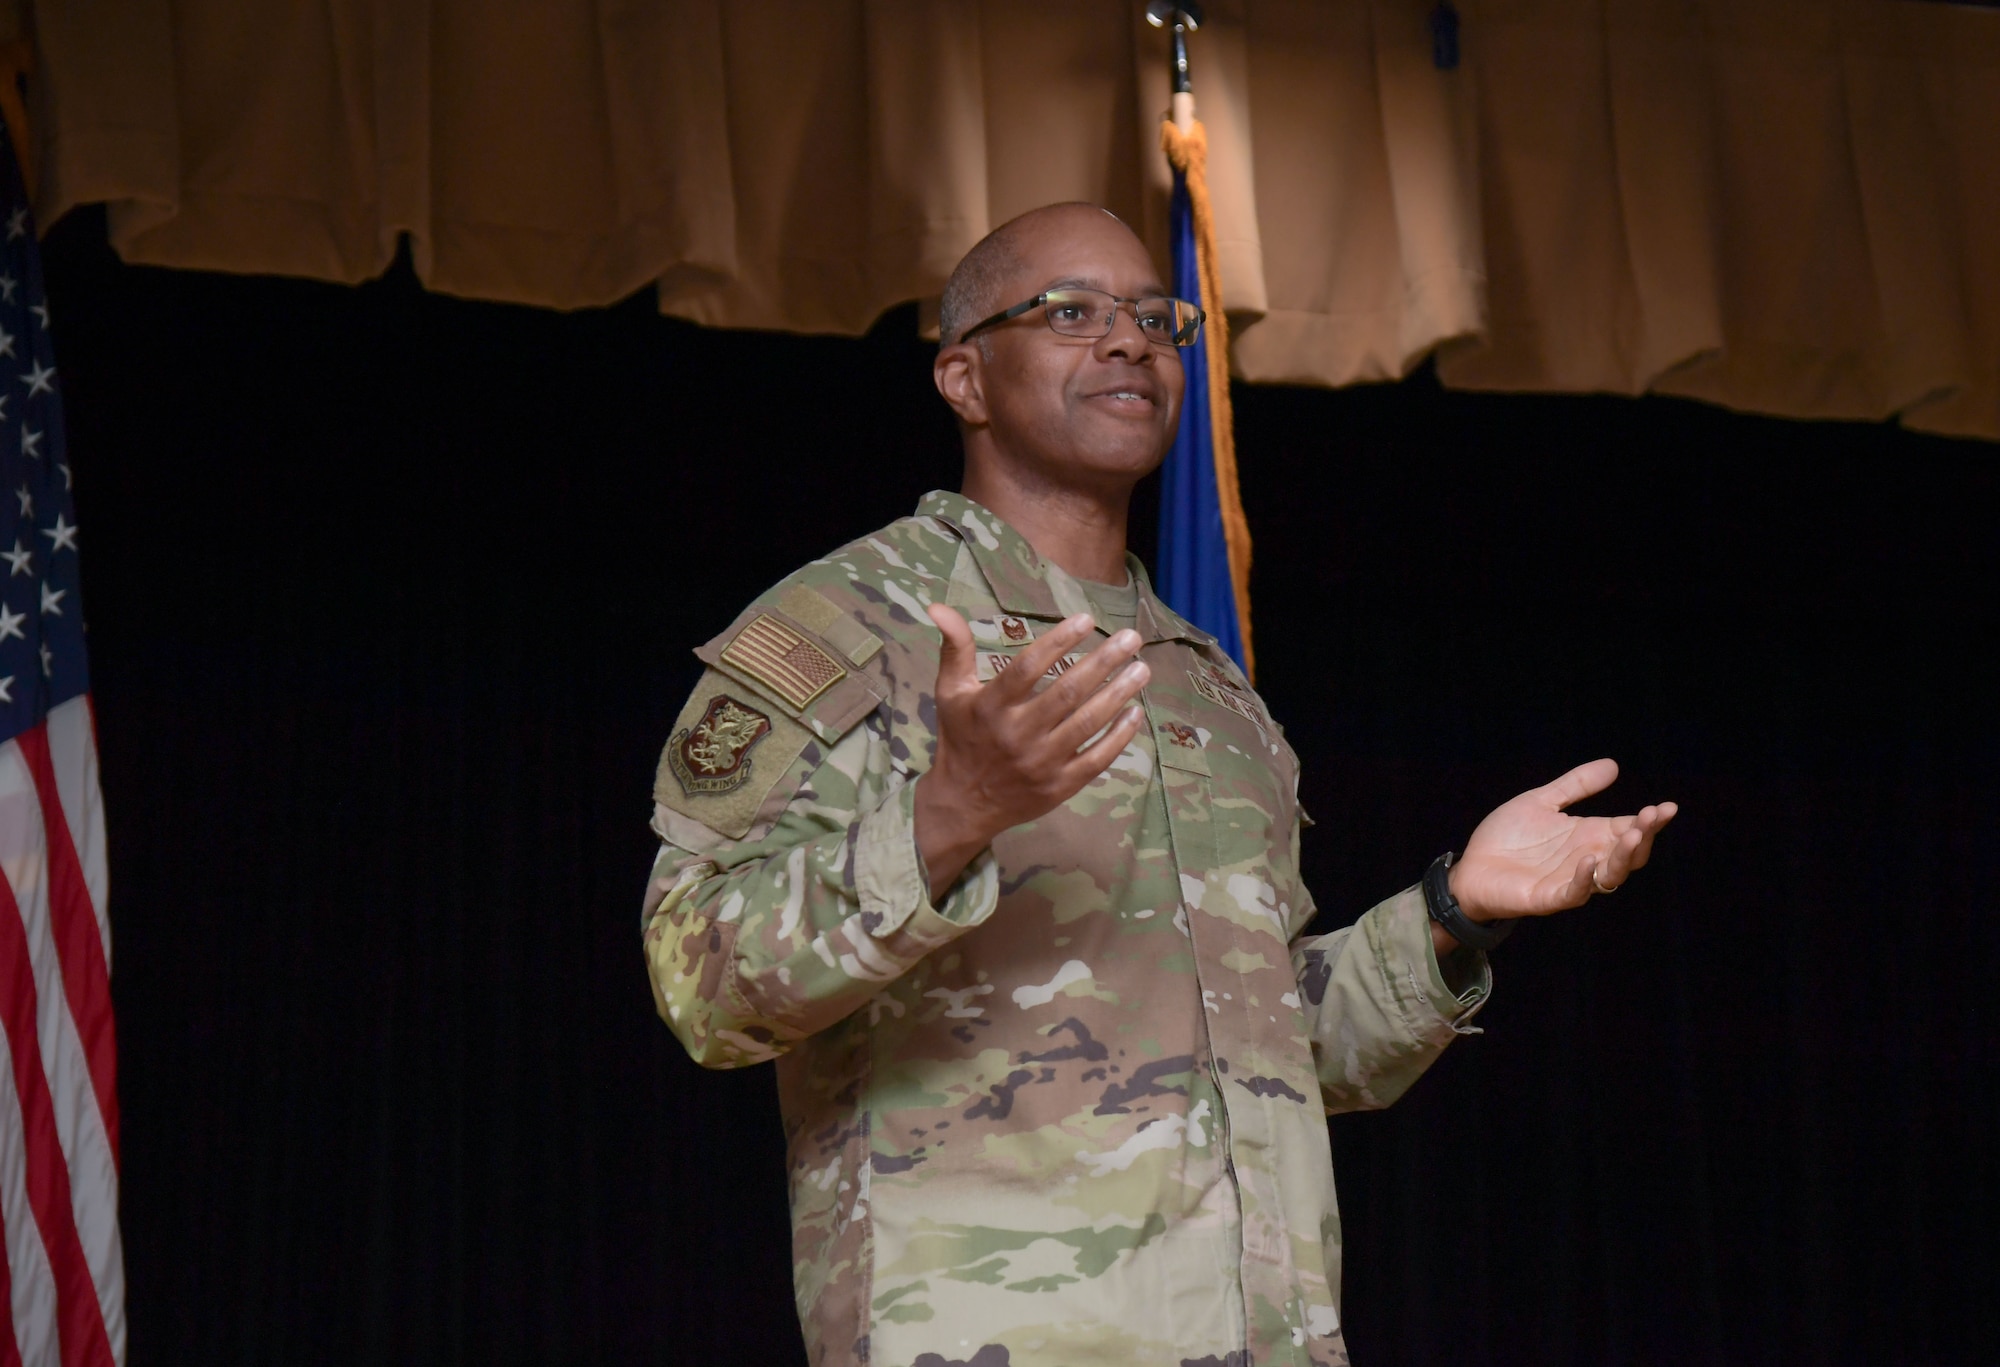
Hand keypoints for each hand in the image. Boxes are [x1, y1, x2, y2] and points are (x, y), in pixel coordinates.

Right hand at [912, 604, 1149, 894]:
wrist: (964, 804)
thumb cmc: (961, 738)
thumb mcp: (950, 692)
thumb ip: (955, 648)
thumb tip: (939, 607)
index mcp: (990, 707)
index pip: (1028, 667)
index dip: (1058, 641)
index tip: (1087, 620)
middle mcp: (1017, 734)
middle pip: (1067, 692)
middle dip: (1104, 662)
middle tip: (1131, 638)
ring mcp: (1041, 762)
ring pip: (1087, 723)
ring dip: (1119, 694)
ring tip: (1142, 669)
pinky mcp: (1059, 786)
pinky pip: (1096, 759)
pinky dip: (1119, 737)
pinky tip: (1135, 713)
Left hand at [1446, 759, 1676, 931]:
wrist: (1470, 867)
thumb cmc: (1506, 837)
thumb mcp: (1541, 801)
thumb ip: (1575, 785)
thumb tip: (1614, 765)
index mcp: (1589, 836)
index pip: (1629, 829)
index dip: (1650, 820)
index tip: (1667, 807)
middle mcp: (1587, 859)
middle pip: (1628, 854)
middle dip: (1643, 836)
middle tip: (1652, 816)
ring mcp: (1570, 880)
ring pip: (1609, 876)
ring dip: (1623, 857)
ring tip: (1633, 835)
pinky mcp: (1548, 897)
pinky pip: (1574, 893)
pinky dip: (1584, 879)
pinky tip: (1589, 859)